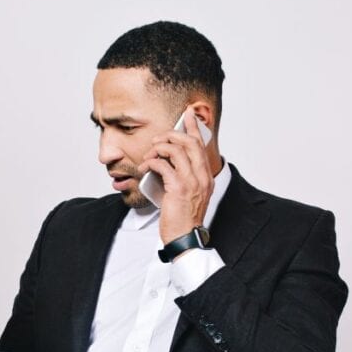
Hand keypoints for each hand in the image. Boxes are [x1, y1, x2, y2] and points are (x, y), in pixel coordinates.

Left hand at [137, 107, 214, 244]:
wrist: (184, 237)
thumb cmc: (183, 218)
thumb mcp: (189, 195)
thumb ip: (184, 178)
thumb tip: (167, 162)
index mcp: (206, 176)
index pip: (201, 145)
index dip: (193, 127)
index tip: (187, 114)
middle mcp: (202, 176)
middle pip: (190, 142)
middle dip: (172, 134)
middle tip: (158, 138)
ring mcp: (192, 181)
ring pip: (176, 150)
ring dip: (159, 148)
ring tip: (148, 155)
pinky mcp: (179, 188)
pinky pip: (163, 165)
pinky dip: (151, 162)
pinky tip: (145, 167)